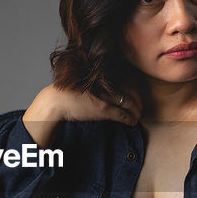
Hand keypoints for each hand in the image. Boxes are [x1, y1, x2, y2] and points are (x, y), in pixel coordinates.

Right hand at [23, 84, 142, 147]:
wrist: (56, 101)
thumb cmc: (67, 94)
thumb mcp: (85, 85)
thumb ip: (97, 86)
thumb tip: (107, 91)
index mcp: (102, 75)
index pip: (127, 80)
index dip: (135, 89)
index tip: (137, 96)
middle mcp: (105, 83)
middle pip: (130, 90)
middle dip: (138, 100)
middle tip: (140, 107)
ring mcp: (105, 96)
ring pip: (128, 102)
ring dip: (136, 110)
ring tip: (137, 115)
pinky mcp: (103, 109)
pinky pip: (121, 113)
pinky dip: (129, 119)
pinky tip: (132, 122)